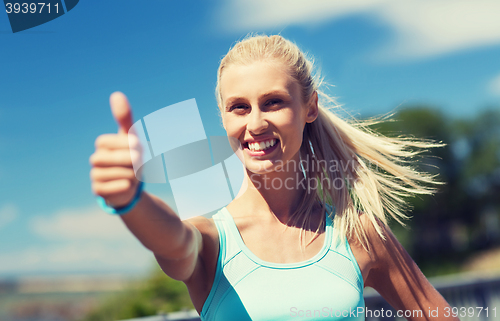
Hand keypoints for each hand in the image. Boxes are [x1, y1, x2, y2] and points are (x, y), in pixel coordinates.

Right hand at [90, 92, 141, 206]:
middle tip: (140, 164)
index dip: (130, 146)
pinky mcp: (98, 191)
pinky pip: (112, 188)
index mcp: (103, 144)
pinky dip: (124, 187)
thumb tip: (116, 94)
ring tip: (134, 176)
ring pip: (117, 173)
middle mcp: (96, 159)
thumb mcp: (131, 137)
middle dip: (133, 161)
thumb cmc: (132, 158)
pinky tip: (128, 185)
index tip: (139, 148)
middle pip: (117, 158)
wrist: (131, 186)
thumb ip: (124, 118)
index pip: (115, 141)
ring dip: (132, 175)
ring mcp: (95, 175)